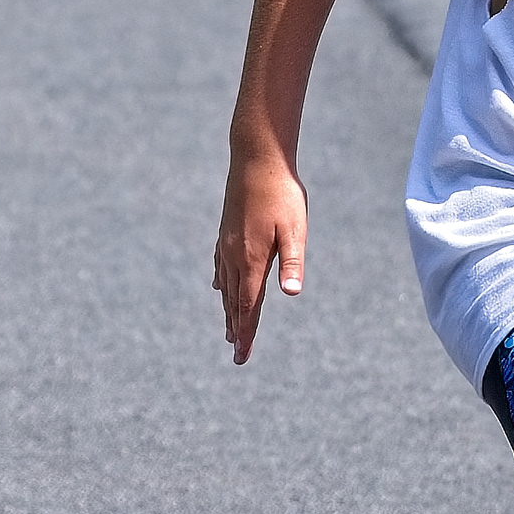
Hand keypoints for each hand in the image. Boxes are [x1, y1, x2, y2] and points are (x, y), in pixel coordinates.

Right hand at [213, 149, 307, 365]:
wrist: (257, 158)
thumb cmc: (282, 194)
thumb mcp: (295, 229)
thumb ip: (292, 262)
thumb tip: (292, 293)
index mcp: (252, 260)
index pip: (248, 306)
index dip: (246, 332)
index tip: (241, 355)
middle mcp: (234, 256)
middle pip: (234, 301)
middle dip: (236, 328)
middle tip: (237, 354)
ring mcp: (227, 244)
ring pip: (225, 286)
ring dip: (228, 310)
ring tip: (230, 330)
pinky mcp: (226, 232)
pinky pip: (220, 266)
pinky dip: (221, 283)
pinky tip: (218, 288)